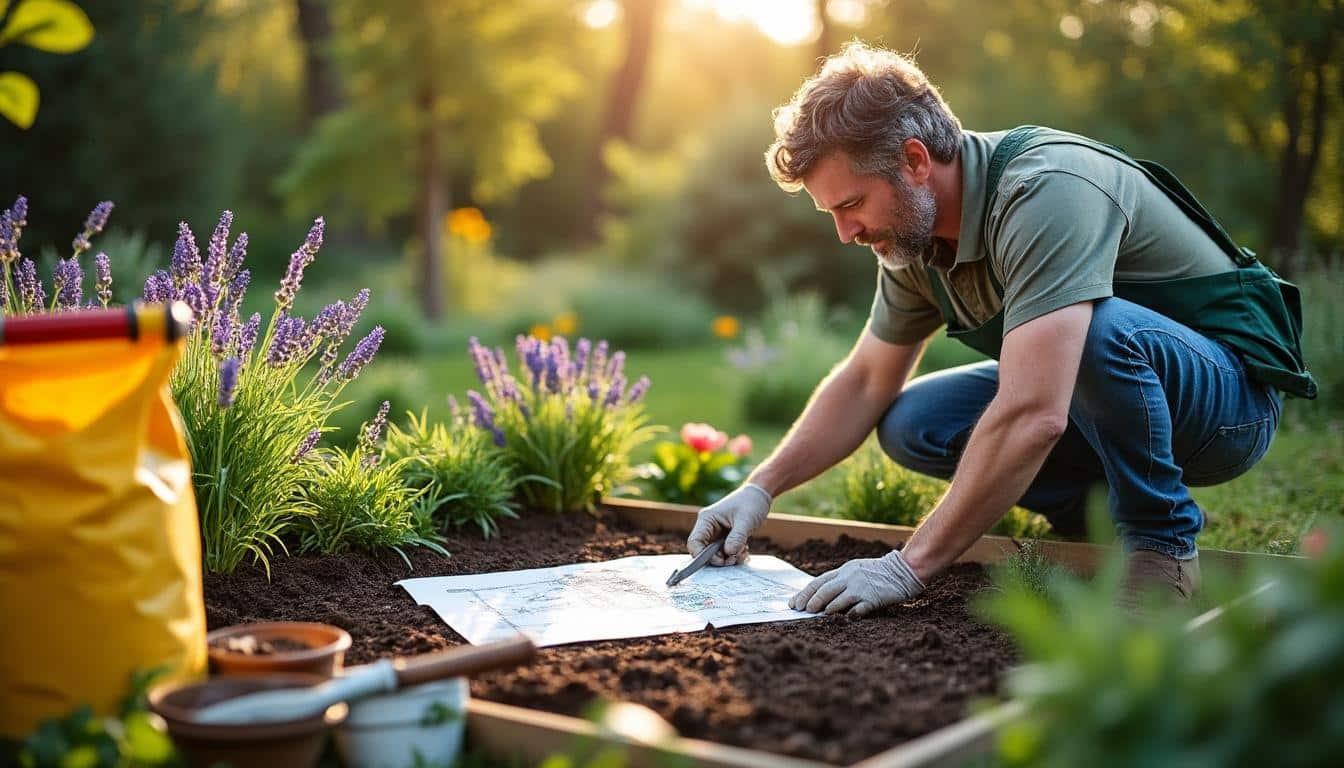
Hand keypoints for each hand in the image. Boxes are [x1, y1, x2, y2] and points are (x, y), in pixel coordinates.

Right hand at [686, 483, 771, 565]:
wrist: (759, 496)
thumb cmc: (750, 503)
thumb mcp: (746, 521)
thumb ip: (737, 537)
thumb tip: (729, 553)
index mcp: (707, 519)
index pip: (694, 542)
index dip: (702, 555)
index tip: (720, 562)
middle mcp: (708, 527)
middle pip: (704, 551)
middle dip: (719, 559)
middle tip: (734, 559)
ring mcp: (716, 533)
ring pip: (715, 554)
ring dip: (729, 558)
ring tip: (743, 552)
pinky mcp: (724, 538)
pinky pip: (725, 552)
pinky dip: (734, 555)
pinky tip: (744, 549)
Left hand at [789, 549, 925, 615]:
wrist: (902, 570)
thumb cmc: (878, 573)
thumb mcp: (855, 571)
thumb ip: (841, 582)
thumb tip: (822, 599)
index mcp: (843, 571)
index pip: (818, 582)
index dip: (804, 593)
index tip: (794, 603)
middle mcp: (849, 578)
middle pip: (824, 590)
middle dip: (811, 601)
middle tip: (803, 610)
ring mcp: (861, 588)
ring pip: (837, 599)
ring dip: (826, 608)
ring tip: (817, 615)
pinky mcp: (873, 598)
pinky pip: (857, 609)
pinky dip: (849, 615)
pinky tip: (842, 620)